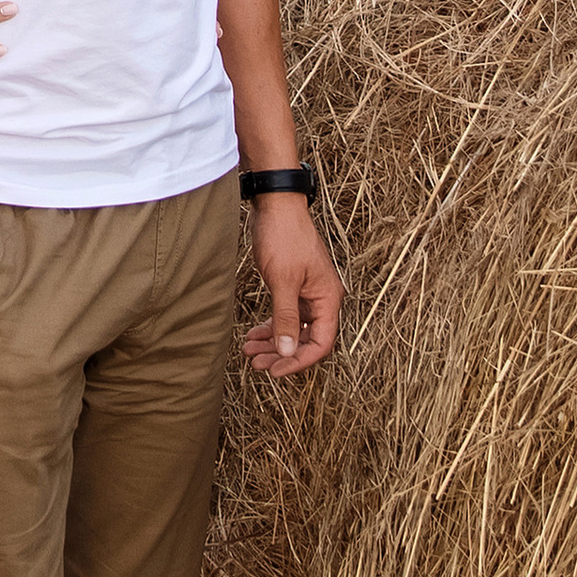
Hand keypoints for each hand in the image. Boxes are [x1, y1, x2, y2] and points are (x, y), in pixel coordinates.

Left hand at [241, 196, 341, 374]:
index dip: (298, 361)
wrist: (275, 206)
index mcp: (328, 299)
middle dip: (281, 354)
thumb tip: (287, 351)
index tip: (275, 370)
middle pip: (306, 340)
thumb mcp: (282, 281)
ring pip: (293, 329)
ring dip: (272, 342)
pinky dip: (271, 326)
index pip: (320, 343)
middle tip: (256, 363)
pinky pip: (285, 316)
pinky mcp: (293, 287)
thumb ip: (285, 318)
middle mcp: (322, 299)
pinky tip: (253, 334)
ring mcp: (308, 293)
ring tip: (249, 351)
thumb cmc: (284, 238)